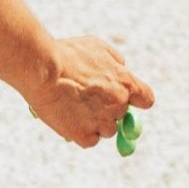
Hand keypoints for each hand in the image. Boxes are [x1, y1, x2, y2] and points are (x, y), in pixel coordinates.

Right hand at [22, 36, 154, 148]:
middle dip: (108, 110)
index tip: (127, 100)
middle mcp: (119, 105)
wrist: (42, 69)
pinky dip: (80, 133)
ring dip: (95, 123)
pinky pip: (90, 140)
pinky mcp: (85, 136)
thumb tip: (122, 69)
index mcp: (126, 83)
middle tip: (86, 100)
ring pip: (107, 131)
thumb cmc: (66, 55)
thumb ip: (115, 61)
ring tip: (74, 107)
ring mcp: (103, 123)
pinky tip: (67, 117)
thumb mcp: (97, 47)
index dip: (136, 101)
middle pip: (121, 116)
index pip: (146, 100)